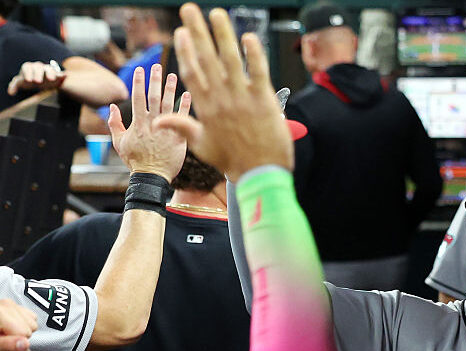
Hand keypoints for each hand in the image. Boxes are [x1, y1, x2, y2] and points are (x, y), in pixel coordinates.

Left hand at [6, 60, 64, 95]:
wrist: (40, 81)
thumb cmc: (28, 82)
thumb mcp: (20, 83)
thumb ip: (14, 86)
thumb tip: (10, 93)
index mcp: (29, 68)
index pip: (27, 67)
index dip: (27, 73)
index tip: (28, 81)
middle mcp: (38, 67)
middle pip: (38, 67)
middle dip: (38, 74)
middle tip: (38, 82)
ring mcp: (48, 71)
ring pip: (49, 69)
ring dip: (50, 73)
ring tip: (51, 79)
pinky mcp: (56, 75)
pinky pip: (59, 74)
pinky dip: (62, 75)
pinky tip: (64, 76)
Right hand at [109, 64, 190, 181]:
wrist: (152, 176)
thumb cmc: (134, 160)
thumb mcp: (118, 142)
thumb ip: (114, 123)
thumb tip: (111, 107)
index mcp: (138, 123)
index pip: (137, 98)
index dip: (138, 82)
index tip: (139, 69)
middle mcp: (153, 124)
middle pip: (154, 97)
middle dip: (155, 80)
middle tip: (157, 66)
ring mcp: (167, 130)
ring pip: (169, 105)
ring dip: (171, 89)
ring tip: (173, 75)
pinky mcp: (179, 137)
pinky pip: (184, 119)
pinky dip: (185, 106)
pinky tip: (188, 94)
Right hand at [154, 4, 292, 180]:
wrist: (259, 174)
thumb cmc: (232, 162)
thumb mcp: (202, 146)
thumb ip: (182, 127)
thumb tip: (158, 120)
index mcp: (205, 108)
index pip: (192, 72)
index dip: (186, 50)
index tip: (181, 32)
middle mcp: (221, 98)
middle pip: (206, 59)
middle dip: (197, 31)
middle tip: (190, 9)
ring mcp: (242, 97)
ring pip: (230, 59)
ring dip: (223, 34)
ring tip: (217, 13)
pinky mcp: (263, 99)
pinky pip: (258, 71)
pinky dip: (253, 54)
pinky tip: (248, 36)